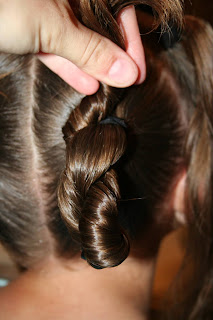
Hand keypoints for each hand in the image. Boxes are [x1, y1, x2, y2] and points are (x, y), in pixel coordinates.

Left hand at [0, 0, 144, 93]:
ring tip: (110, 88)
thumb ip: (91, 51)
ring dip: (94, 66)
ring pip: (79, 41)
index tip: (137, 70)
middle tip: (128, 82)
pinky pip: (57, 49)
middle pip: (100, 27)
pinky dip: (70, 67)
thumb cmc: (3, 4)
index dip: (130, 41)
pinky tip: (86, 84)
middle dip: (113, 58)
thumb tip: (127, 72)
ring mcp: (48, 13)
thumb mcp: (53, 27)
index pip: (118, 10)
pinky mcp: (31, 30)